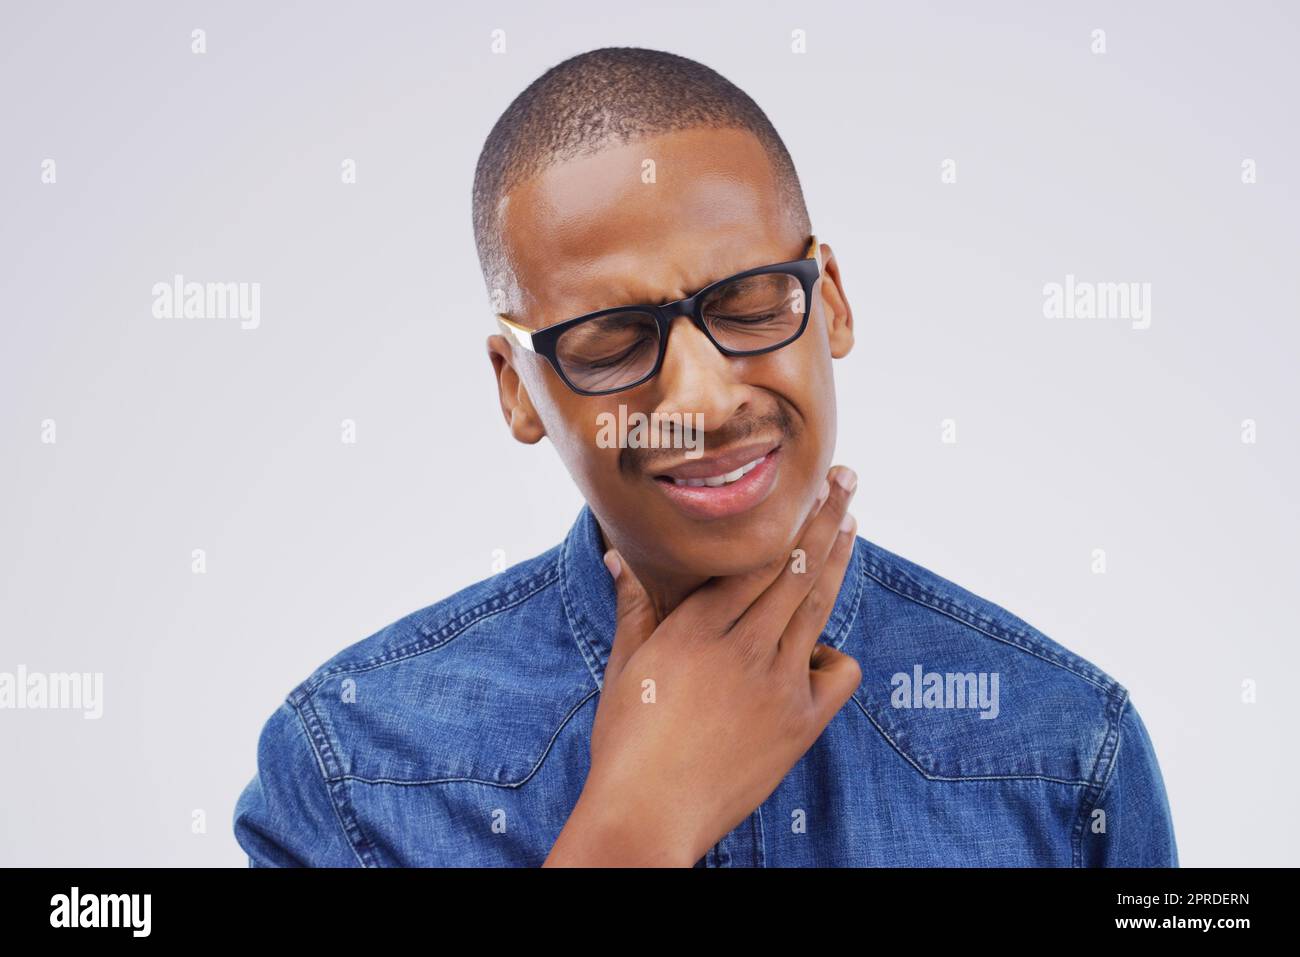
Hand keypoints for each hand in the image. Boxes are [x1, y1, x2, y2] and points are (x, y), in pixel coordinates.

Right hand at [544, 465, 860, 865]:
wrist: (650, 812)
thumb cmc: (628, 741)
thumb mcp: (626, 666)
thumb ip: (633, 605)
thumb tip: (615, 555)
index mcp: (697, 627)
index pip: (756, 557)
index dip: (789, 518)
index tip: (809, 485)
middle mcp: (743, 646)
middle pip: (797, 567)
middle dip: (827, 519)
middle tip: (848, 480)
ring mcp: (777, 684)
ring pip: (818, 607)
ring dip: (839, 561)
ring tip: (852, 525)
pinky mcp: (800, 724)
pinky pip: (837, 675)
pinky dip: (835, 655)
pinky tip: (819, 649)